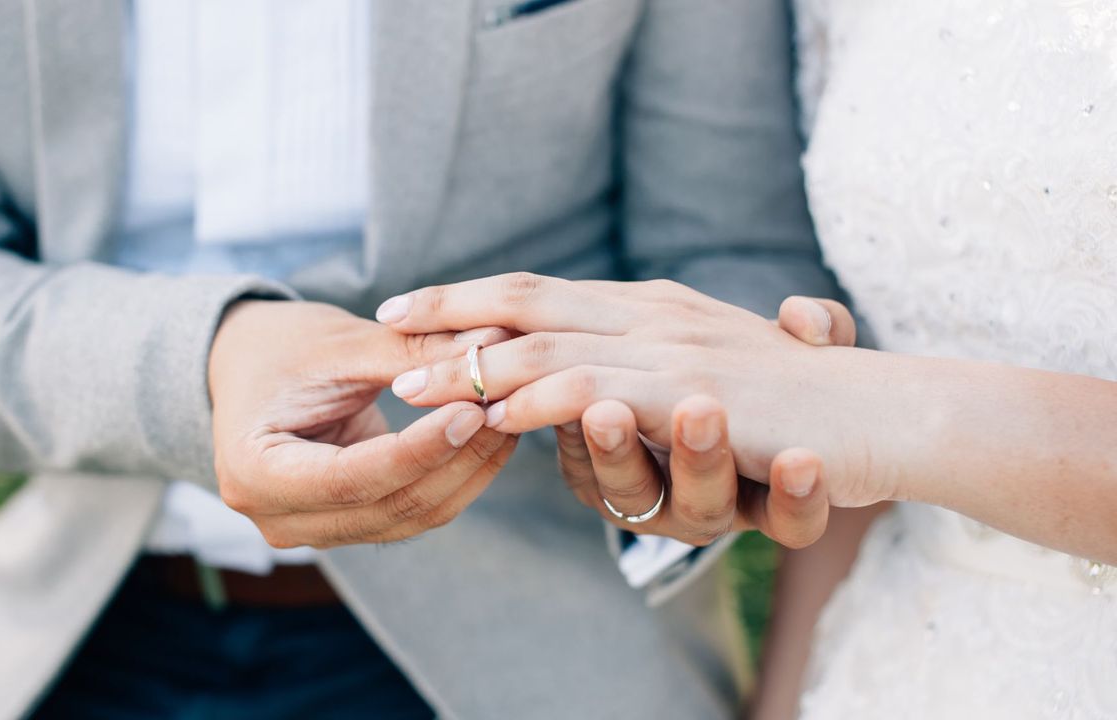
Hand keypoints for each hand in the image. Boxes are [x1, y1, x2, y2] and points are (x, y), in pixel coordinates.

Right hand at [209, 300, 517, 547]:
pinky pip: (413, 510)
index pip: (351, 478)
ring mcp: (314, 530)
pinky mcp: (347, 524)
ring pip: (411, 516)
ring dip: (468, 470)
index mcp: (253, 473)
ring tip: (507, 415)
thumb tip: (490, 345)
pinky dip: (455, 475)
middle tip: (507, 406)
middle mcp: (279, 519)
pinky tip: (488, 435)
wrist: (245, 366)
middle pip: (389, 506)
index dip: (420, 450)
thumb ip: (410, 353)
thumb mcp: (338, 342)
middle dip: (457, 459)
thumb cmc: (279, 345)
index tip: (473, 410)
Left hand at [377, 273, 886, 508]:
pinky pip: (596, 390)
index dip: (473, 297)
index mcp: (650, 308)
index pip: (544, 292)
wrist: (884, 416)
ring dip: (472, 364)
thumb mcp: (713, 376)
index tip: (412, 307)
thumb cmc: (800, 404)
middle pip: (529, 303)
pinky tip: (490, 416)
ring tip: (410, 380)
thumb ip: (654, 369)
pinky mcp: (693, 394)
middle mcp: (653, 316)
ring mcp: (670, 352)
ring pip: (549, 345)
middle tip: (387, 325)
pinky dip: (535, 399)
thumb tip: (604, 384)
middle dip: (451, 316)